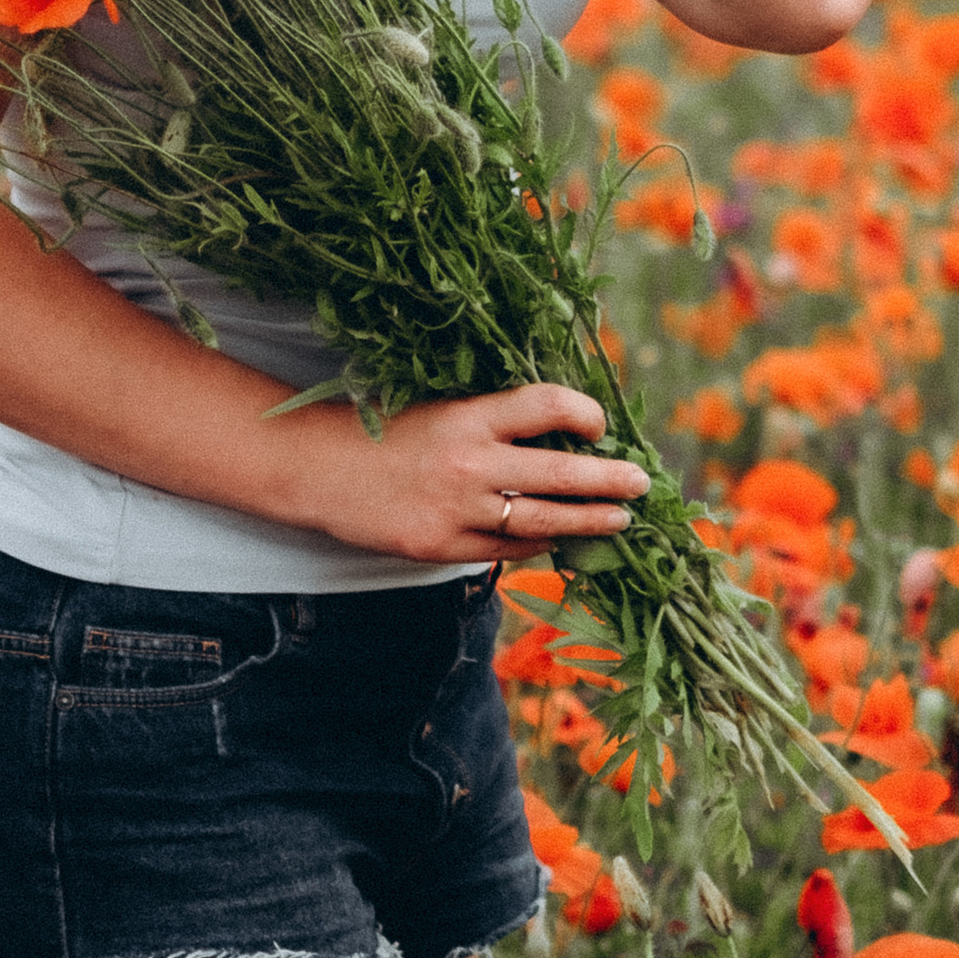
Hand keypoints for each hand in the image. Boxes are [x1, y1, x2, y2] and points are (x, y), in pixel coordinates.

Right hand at [290, 380, 647, 565]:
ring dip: (589, 520)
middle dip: (609, 479)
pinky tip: (562, 542)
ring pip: (542, 521)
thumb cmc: (383, 431)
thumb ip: (494, 424)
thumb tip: (561, 436)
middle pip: (559, 472)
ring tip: (620, 520)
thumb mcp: (441, 411)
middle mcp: (469, 463)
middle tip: (641, 482)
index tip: (601, 424)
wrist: (317, 469)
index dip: (584, 412)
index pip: (546, 405)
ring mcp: (457, 510)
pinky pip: (505, 551)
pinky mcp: (441, 547)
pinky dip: (538, 546)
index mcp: (468, 417)